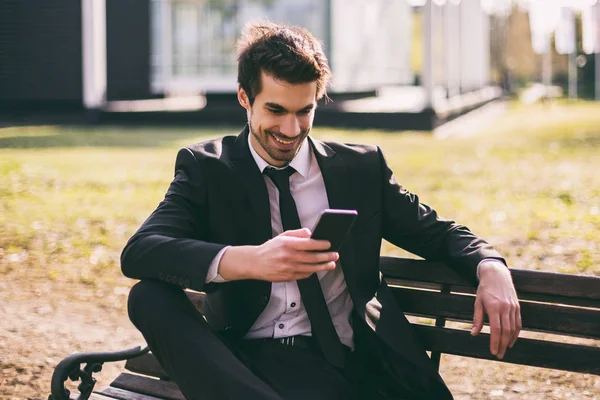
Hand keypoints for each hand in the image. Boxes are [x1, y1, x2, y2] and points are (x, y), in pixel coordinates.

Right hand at [219, 228, 337, 281]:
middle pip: (312, 257)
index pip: (308, 244)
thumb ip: (297, 234)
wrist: (255, 263)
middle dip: (326, 256)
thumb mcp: (282, 236)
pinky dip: (312, 271)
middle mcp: (288, 257)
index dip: (321, 244)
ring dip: (323, 266)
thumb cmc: (270, 248)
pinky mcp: (288, 277)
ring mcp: (288, 268)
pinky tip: (318, 268)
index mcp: (287, 244)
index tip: (329, 244)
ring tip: (331, 264)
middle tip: (335, 254)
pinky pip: (304, 275)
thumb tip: (311, 233)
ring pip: (311, 268)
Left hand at [471, 261, 520, 358]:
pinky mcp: (517, 307)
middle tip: (498, 355)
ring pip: (513, 328)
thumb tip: (474, 333)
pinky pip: (518, 323)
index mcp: (494, 307)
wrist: (497, 274)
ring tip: (503, 349)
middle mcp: (505, 308)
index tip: (492, 351)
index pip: (495, 329)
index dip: (494, 341)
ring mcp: (513, 307)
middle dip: (502, 345)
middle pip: (505, 331)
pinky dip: (515, 333)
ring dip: (509, 341)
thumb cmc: (484, 289)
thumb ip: (477, 318)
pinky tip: (510, 340)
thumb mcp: (478, 302)